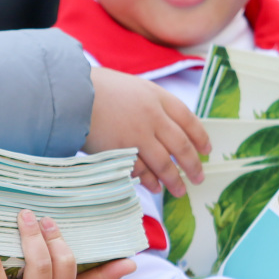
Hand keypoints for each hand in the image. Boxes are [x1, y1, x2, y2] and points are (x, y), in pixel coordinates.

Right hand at [84, 69, 209, 195]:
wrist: (71, 94)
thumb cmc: (99, 88)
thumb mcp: (133, 87)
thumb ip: (152, 106)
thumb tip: (167, 130)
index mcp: (157, 97)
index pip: (188, 120)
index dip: (200, 137)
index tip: (206, 150)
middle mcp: (152, 117)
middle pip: (181, 146)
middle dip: (193, 165)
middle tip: (199, 178)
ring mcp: (137, 136)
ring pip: (164, 164)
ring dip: (174, 180)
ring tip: (180, 191)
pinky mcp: (121, 152)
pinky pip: (141, 171)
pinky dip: (149, 181)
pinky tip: (154, 187)